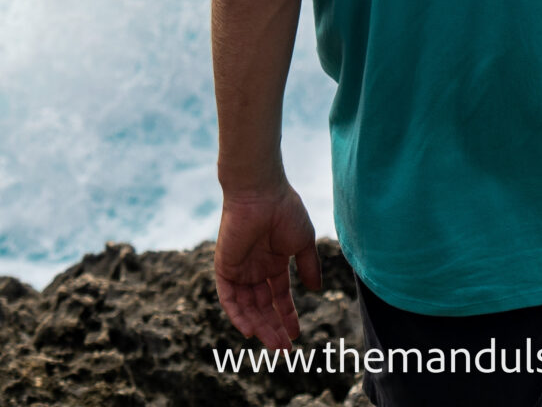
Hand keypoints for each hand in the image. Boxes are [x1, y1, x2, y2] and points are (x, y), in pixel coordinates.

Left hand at [213, 183, 321, 345]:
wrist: (261, 192)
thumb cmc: (285, 210)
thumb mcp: (303, 241)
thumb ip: (308, 265)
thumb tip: (316, 290)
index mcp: (274, 262)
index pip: (279, 297)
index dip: (287, 316)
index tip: (296, 335)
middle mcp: (255, 269)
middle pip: (263, 307)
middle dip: (274, 328)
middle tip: (285, 350)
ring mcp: (240, 269)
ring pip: (248, 307)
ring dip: (259, 327)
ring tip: (274, 345)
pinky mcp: (225, 267)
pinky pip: (228, 298)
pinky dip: (237, 315)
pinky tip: (249, 330)